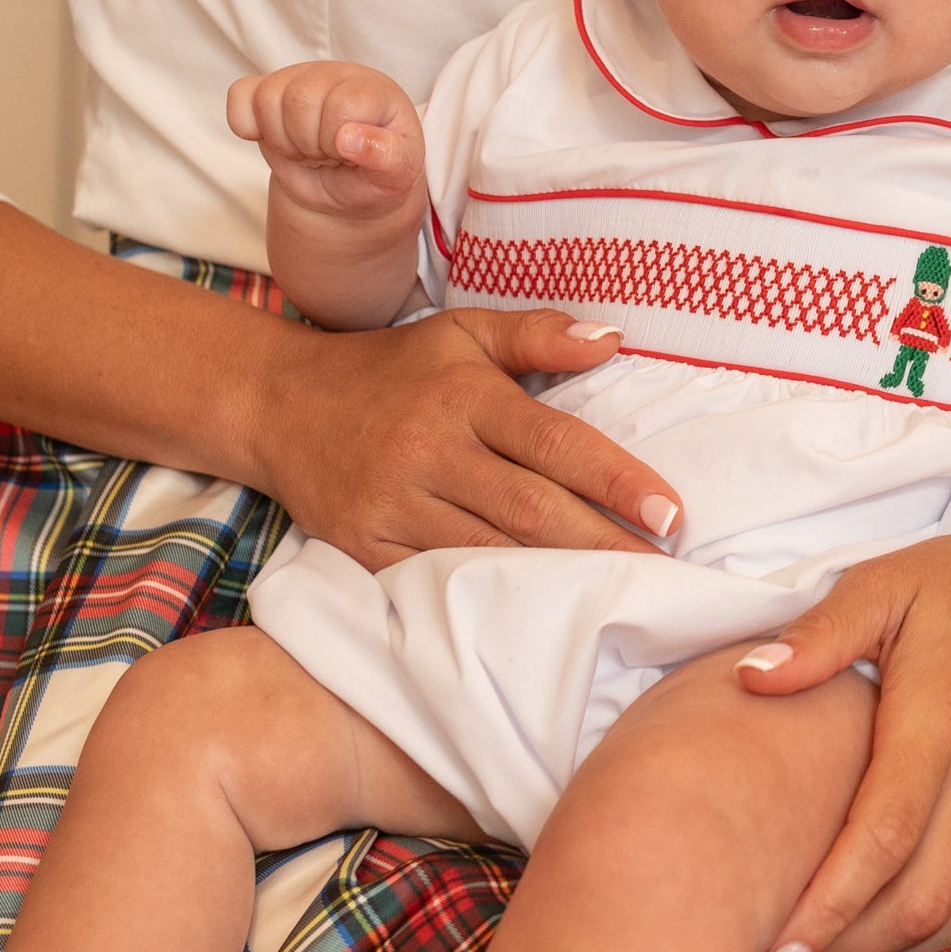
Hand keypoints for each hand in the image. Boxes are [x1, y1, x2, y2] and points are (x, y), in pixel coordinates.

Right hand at [229, 61, 423, 221]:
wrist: (346, 190)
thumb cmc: (374, 177)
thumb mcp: (396, 177)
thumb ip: (388, 158)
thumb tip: (349, 139)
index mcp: (376, 90)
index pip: (342, 104)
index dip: (338, 140)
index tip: (349, 154)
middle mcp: (336, 75)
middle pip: (299, 99)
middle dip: (309, 143)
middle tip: (326, 156)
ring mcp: (299, 78)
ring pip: (267, 99)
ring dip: (283, 140)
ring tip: (307, 150)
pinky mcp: (266, 90)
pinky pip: (239, 96)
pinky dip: (247, 127)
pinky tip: (276, 139)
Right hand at [247, 306, 681, 566]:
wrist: (279, 403)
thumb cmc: (391, 370)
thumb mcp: (461, 332)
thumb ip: (537, 334)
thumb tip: (612, 338)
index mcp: (465, 396)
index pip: (555, 441)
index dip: (616, 478)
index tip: (671, 513)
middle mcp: (432, 451)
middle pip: (532, 508)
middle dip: (604, 545)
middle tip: (664, 575)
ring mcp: (396, 504)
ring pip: (489, 553)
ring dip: (557, 584)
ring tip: (618, 603)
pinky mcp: (366, 546)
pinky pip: (437, 581)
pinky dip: (489, 604)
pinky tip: (538, 619)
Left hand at [743, 494, 950, 951]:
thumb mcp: (883, 584)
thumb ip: (818, 637)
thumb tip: (750, 679)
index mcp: (939, 721)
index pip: (882, 839)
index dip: (829, 905)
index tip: (777, 950)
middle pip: (921, 898)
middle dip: (851, 947)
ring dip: (898, 949)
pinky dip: (943, 929)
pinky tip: (892, 930)